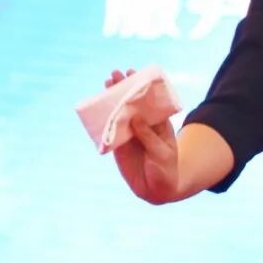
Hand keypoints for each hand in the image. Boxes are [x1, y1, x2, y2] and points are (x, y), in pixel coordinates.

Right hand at [105, 68, 179, 204]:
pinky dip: (102, 120)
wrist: (157, 190)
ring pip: (119, 114)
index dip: (141, 87)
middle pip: (132, 104)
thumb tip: (135, 117)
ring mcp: (130, 134)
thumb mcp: (162, 152)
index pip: (150, 101)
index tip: (134, 73)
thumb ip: (148, 135)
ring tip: (106, 84)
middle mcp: (143, 125)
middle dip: (123, 88)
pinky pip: (109, 131)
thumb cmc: (166, 169)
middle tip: (115, 74)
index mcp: (158, 123)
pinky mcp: (118, 146)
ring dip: (111, 100)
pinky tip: (96, 108)